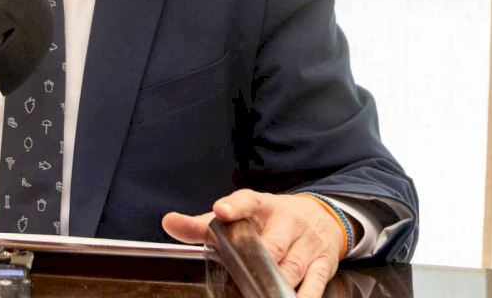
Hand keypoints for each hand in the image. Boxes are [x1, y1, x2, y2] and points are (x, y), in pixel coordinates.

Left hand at [162, 189, 345, 297]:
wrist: (321, 217)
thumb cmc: (269, 220)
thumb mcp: (239, 216)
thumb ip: (202, 225)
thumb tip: (168, 222)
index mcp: (260, 205)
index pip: (245, 201)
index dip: (233, 207)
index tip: (220, 211)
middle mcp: (286, 220)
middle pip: (271, 245)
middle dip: (259, 260)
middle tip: (249, 269)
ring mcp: (306, 242)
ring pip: (291, 267)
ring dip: (277, 281)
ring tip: (263, 291)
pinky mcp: (323, 262)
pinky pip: (315, 283)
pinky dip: (302, 296)